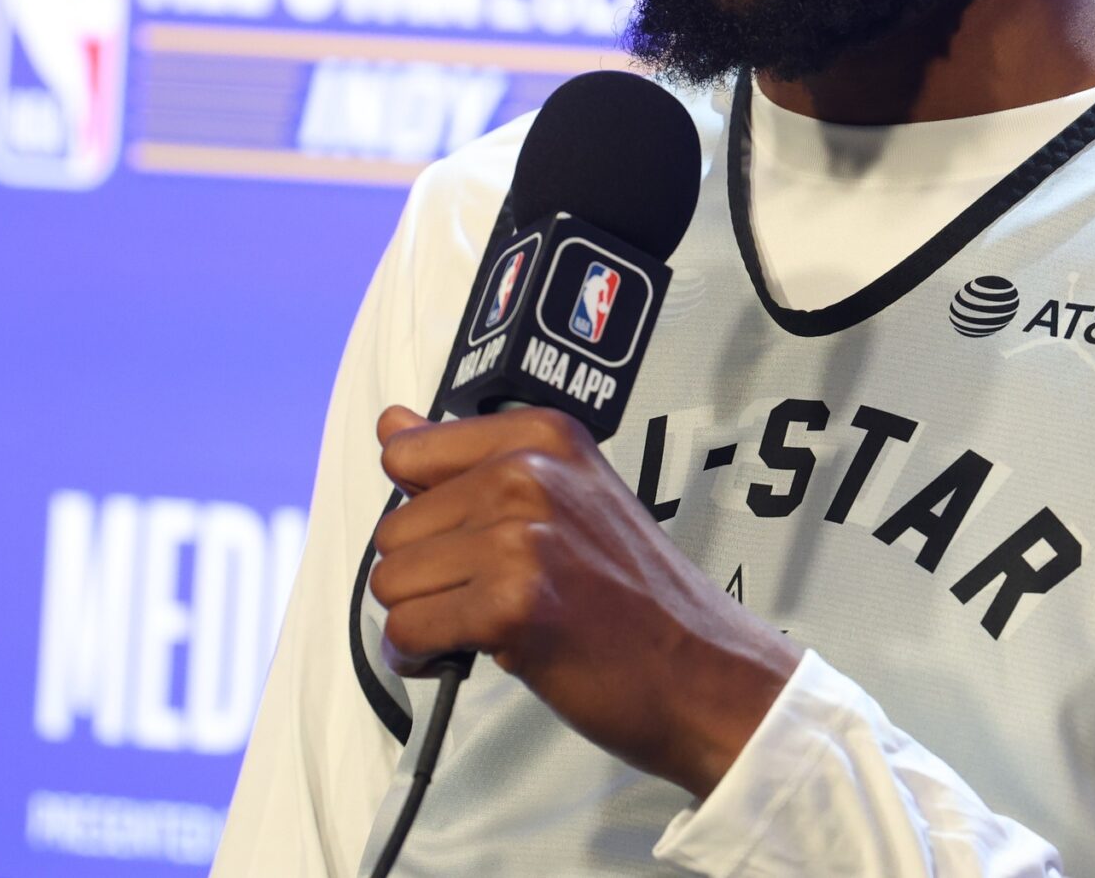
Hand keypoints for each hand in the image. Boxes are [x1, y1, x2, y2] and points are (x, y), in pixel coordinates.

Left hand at [368, 404, 803, 798]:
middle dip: (426, 576)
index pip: (406, 452)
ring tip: (487, 625)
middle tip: (491, 596)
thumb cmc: (634, 594)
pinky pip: (406, 633)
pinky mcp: (512, 605)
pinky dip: (420, 658)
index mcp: (542, 435)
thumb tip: (391, 423)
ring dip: (424, 619)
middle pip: (393, 529)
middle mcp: (528, 474)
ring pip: (391, 583)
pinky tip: (468, 654)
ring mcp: (521, 538)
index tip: (466, 540)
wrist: (702, 670)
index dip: (424, 512)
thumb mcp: (564, 495)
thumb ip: (469, 459)